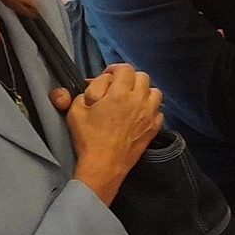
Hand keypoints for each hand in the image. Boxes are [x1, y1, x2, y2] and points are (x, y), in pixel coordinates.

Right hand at [53, 63, 164, 204]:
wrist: (104, 165)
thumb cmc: (89, 139)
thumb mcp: (76, 111)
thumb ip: (85, 92)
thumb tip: (95, 84)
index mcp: (120, 94)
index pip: (125, 69)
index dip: (115, 69)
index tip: (107, 76)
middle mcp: (139, 101)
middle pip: (142, 76)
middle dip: (129, 78)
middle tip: (117, 87)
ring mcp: (150, 114)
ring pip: (155, 92)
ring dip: (143, 91)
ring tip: (130, 99)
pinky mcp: (154, 128)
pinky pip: (158, 110)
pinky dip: (150, 109)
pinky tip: (138, 114)